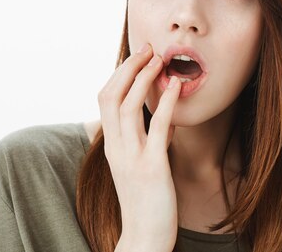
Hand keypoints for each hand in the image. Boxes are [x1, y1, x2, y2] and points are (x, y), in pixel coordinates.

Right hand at [98, 43, 181, 251]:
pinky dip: (166, 104)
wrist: (143, 238)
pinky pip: (156, 129)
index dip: (120, 74)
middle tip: (148, 49)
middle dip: (129, 67)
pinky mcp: (152, 168)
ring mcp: (132, 157)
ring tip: (161, 59)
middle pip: (111, 96)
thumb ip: (143, 142)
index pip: (105, 99)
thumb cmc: (143, 201)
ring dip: (144, 78)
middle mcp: (116, 147)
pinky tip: (176, 87)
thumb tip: (162, 121)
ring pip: (129, 107)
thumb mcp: (136, 166)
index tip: (137, 57)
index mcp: (111, 145)